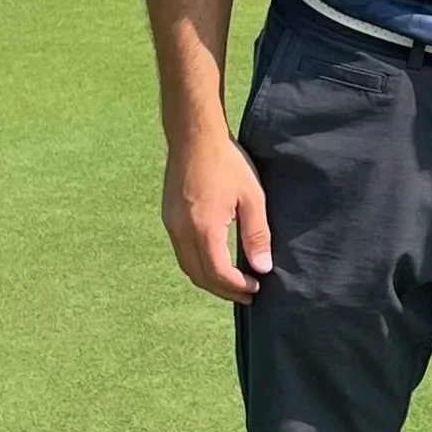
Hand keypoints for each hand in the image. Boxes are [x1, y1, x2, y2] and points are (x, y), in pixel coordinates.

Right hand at [162, 117, 272, 303]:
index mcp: (204, 228)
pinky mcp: (169, 217)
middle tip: (246, 295)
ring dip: (209, 279)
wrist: (194, 136)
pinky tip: (215, 260)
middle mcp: (182, 231)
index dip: (237, 287)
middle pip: (200, 276)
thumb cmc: (227, 162)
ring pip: (187, 266)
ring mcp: (171, 224)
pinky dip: (198, 264)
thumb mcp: (252, 197)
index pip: (218, 273)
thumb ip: (257, 235)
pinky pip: (181, 251)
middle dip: (223, 290)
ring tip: (232, 282)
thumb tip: (262, 267)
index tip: (256, 288)